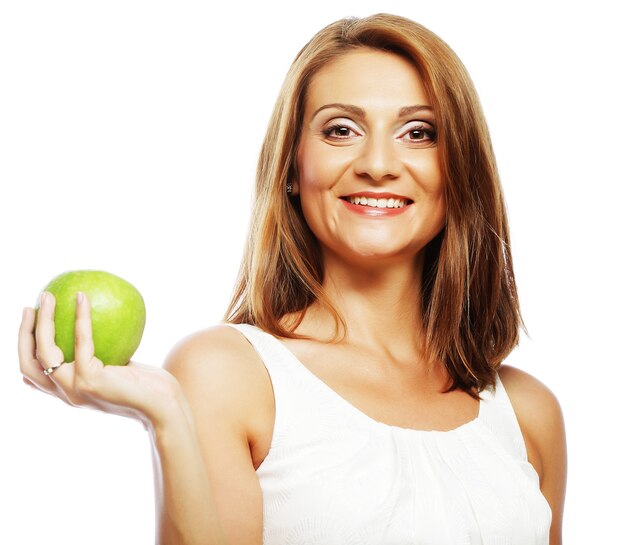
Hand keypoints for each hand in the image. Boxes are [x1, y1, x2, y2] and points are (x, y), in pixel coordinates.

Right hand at [19, 291, 182, 429]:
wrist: (163, 406)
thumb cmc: (147, 386)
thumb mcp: (118, 370)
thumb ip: (103, 357)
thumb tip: (102, 325)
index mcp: (69, 393)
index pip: (34, 375)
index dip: (24, 349)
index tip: (28, 323)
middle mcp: (66, 394)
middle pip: (28, 364)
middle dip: (23, 333)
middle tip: (29, 306)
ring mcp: (75, 389)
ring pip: (45, 351)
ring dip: (42, 320)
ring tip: (47, 296)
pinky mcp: (90, 380)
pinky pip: (81, 341)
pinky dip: (80, 317)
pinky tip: (82, 298)